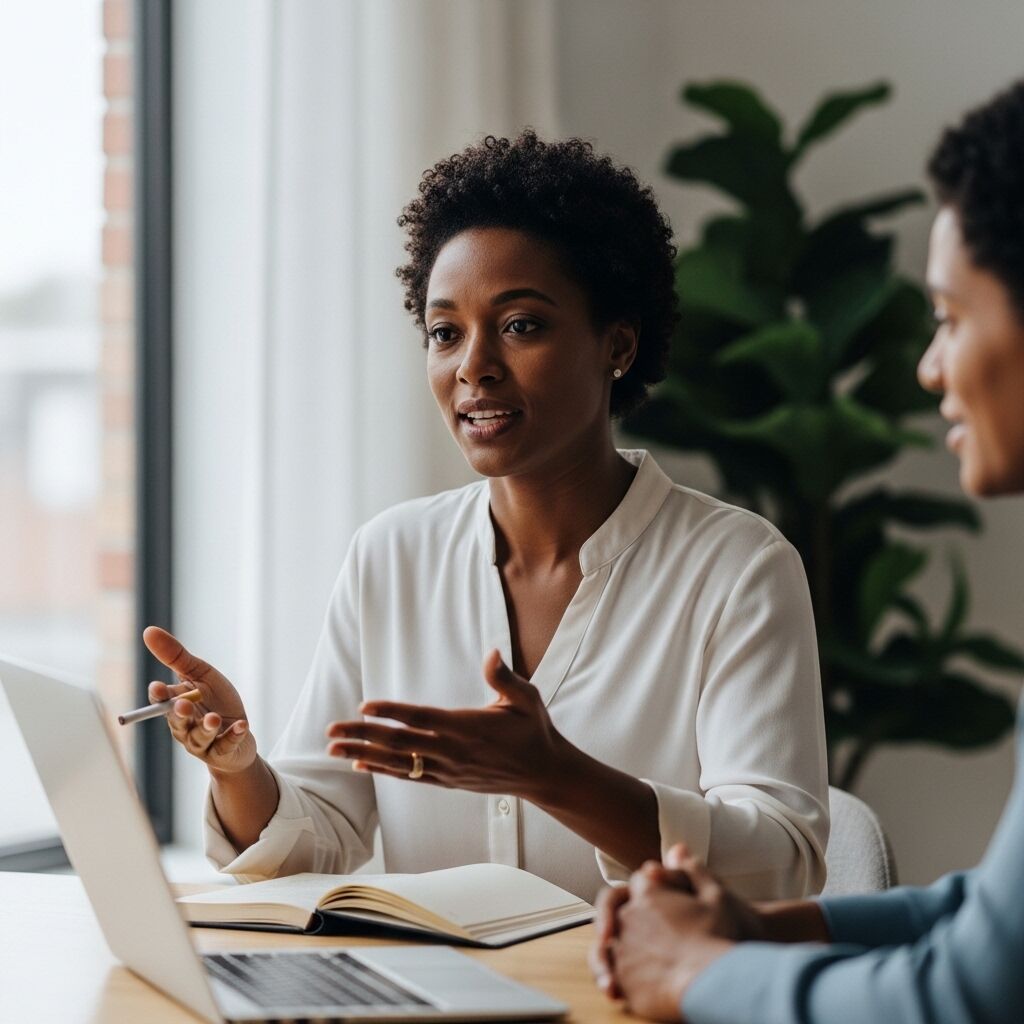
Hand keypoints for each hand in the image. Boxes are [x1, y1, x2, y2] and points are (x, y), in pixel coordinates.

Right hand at [142, 625, 256, 775]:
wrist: (239, 730)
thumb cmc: (216, 700)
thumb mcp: (200, 674)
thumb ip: (176, 656)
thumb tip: (148, 631)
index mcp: (177, 705)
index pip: (161, 702)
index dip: (159, 696)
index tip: (158, 688)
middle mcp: (185, 726)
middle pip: (177, 723)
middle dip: (179, 714)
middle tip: (183, 704)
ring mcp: (203, 742)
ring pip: (199, 738)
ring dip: (207, 727)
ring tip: (214, 717)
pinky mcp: (223, 751)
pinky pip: (226, 746)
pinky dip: (234, 735)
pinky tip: (241, 726)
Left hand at [325, 649, 565, 795]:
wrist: (544, 774)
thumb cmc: (534, 731)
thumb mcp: (528, 699)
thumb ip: (505, 678)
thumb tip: (492, 652)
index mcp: (467, 727)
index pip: (421, 719)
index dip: (392, 713)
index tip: (364, 706)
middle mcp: (452, 751)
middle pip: (399, 743)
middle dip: (363, 735)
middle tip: (331, 729)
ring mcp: (447, 770)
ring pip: (397, 762)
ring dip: (363, 754)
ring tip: (333, 748)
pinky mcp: (448, 781)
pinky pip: (409, 776)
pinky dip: (383, 770)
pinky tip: (360, 765)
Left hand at [592, 845, 762, 1020]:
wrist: (716, 984)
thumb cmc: (720, 937)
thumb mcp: (717, 896)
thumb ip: (693, 870)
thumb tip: (677, 849)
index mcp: (649, 891)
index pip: (640, 882)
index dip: (651, 891)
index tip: (661, 904)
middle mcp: (628, 916)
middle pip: (619, 912)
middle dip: (629, 921)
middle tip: (645, 936)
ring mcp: (622, 948)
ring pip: (609, 946)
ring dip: (618, 952)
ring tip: (633, 966)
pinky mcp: (623, 981)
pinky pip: (613, 977)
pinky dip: (618, 979)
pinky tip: (631, 987)